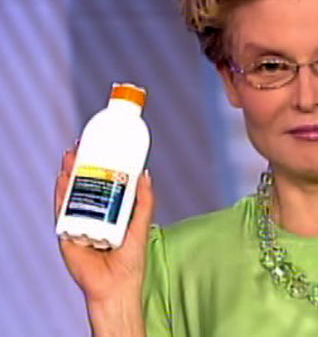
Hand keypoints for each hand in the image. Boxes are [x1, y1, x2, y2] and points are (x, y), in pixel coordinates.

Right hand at [55, 144, 152, 334]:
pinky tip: (62, 179)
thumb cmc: (130, 260)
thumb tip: (145, 173)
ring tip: (70, 156)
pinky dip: (60, 194)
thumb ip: (144, 201)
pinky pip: (62, 210)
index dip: (99, 164)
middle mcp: (92, 213)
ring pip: (70, 193)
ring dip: (68, 173)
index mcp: (110, 210)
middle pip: (83, 183)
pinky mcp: (67, 232)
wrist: (116, 285)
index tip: (100, 146)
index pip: (102, 182)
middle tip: (81, 145)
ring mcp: (78, 222)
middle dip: (80, 164)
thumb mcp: (141, 224)